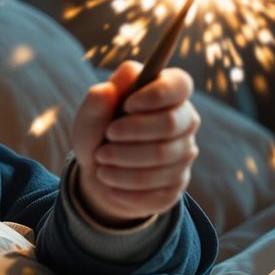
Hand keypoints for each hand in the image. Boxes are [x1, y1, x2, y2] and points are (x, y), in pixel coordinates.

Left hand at [70, 61, 199, 226]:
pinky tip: (111, 183)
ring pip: (161, 159)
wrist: (100, 173)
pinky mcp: (177, 185)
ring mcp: (184, 155)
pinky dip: (125, 188)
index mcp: (166, 94)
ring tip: (101, 163)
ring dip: (122, 163)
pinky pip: (156, 190)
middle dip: (131, 132)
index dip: (156, 94)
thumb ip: (97, 100)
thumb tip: (108, 90)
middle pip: (170, 123)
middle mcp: (183, 122)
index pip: (180, 85)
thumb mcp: (90, 115)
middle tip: (106, 138)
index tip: (127, 106)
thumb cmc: (99, 134)